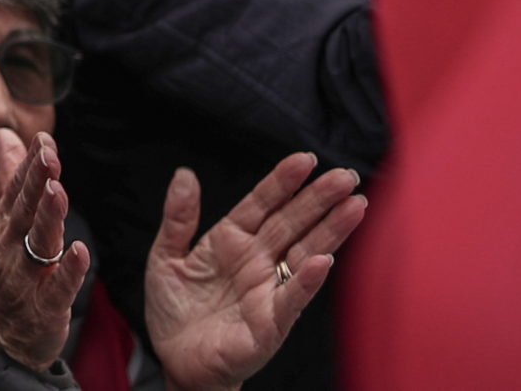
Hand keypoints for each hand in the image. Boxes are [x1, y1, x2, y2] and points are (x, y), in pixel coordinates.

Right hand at [0, 131, 88, 368]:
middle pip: (25, 210)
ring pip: (38, 244)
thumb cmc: (6, 274)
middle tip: (49, 155)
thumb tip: (6, 135)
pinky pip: (56, 289)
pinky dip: (68, 272)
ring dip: (49, 217)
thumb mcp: (3, 225)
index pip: (17, 189)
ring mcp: (25, 278)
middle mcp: (11, 248)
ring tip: (58, 192)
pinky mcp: (43, 309)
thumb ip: (7, 179)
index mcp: (5, 225)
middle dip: (36, 181)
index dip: (30, 164)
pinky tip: (80, 253)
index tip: (44, 139)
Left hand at [143, 155, 366, 390]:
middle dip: (320, 199)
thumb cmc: (175, 311)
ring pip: (304, 254)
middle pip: (292, 223)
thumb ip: (178, 219)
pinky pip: (291, 300)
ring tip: (354, 207)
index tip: (305, 159)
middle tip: (346, 176)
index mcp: (232, 241)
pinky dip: (306, 282)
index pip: (262, 204)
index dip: (282, 182)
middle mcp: (257, 262)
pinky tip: (322, 261)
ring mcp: (267, 291)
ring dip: (331, 231)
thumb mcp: (165, 257)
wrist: (175, 361)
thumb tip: (185, 175)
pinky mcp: (269, 325)